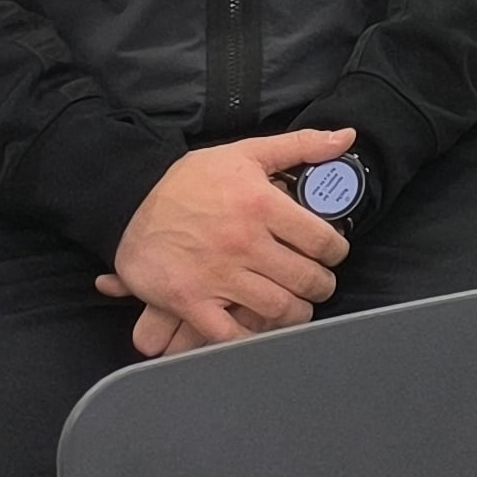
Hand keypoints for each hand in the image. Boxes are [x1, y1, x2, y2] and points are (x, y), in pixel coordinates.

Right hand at [100, 128, 355, 350]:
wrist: (129, 202)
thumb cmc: (191, 180)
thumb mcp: (246, 153)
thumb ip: (300, 145)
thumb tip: (347, 138)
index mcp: (261, 204)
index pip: (321, 239)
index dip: (336, 251)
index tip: (333, 255)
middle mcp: (243, 243)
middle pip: (304, 279)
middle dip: (321, 285)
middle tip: (320, 285)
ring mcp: (216, 276)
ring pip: (276, 308)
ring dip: (296, 313)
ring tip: (298, 307)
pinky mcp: (190, 302)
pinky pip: (230, 334)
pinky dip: (252, 338)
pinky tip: (261, 330)